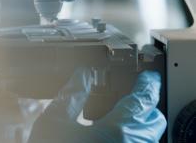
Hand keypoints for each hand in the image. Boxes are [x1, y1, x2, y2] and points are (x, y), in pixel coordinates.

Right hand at [29, 69, 165, 142]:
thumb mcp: (55, 118)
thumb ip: (73, 92)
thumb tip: (83, 74)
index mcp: (116, 130)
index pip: (142, 100)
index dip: (148, 84)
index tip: (149, 78)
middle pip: (154, 121)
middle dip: (145, 108)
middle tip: (130, 99)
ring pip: (150, 139)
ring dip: (139, 127)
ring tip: (117, 121)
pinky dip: (132, 140)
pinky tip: (111, 139)